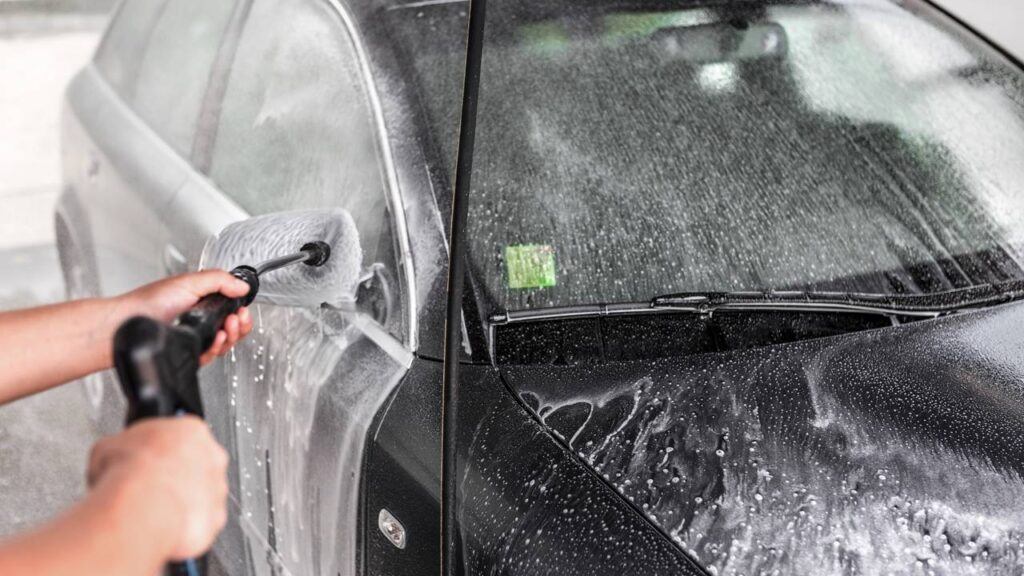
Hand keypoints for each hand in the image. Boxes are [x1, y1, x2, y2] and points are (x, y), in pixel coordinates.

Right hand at [87, 417, 228, 560]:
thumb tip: (113, 457)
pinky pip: (201, 521)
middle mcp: (212, 456)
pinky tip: (164, 525)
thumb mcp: (107, 447)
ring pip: (201, 494)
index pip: (181, 438)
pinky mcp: (216, 516)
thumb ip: (122, 449)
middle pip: (196, 465)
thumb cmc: (128, 474)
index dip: (161, 452)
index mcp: (191, 431)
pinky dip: (184, 524)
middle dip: (176, 476)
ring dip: (182, 501)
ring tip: (154, 509)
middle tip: (152, 486)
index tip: (149, 461)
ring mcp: (217, 487)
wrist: (140, 506)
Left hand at [119, 270, 253, 364]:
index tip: (242, 309)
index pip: (230, 308)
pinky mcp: (188, 353)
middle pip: (232, 328)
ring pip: (224, 344)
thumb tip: (242, 286)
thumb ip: (219, 280)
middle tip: (236, 320)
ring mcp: (194, 338)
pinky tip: (215, 340)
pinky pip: (211, 356)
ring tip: (225, 329)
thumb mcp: (188, 282)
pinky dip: (216, 348)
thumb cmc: (147, 303)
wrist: (126, 325)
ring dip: (230, 337)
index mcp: (199, 301)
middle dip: (239, 325)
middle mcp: (198, 320)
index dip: (240, 310)